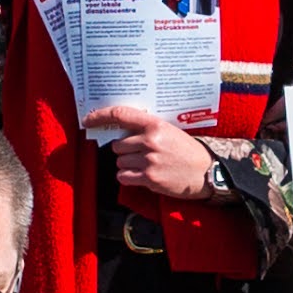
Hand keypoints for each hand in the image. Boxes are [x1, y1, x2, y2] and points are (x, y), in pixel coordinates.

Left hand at [84, 100, 216, 203]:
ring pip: (119, 161)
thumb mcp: (169, 131)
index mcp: (155, 125)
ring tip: (145, 165)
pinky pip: (123, 176)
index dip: (100, 115)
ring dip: (127, 165)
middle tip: (140, 154)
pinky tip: (142, 175)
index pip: (121, 115)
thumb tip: (120, 129)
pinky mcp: (149, 178)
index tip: (88, 119)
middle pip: (117, 145)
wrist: (205, 172)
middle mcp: (150, 141)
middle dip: (124, 151)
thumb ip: (146, 128)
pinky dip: (128, 177)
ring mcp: (149, 160)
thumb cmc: (186, 151)